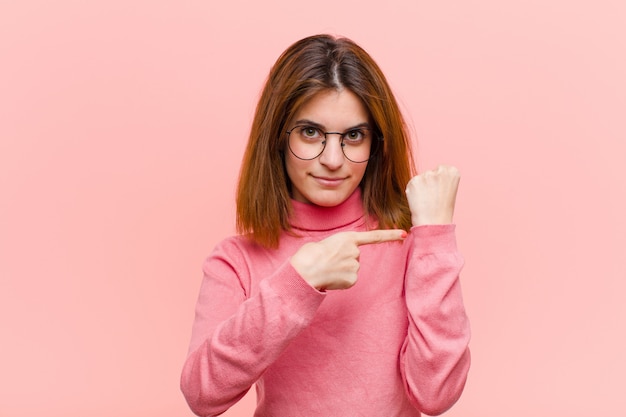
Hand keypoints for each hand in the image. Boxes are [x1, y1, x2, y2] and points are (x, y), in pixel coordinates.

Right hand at [290, 230, 406, 290]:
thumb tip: (339, 259)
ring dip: (341, 270)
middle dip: (344, 259)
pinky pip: (350, 280)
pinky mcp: (353, 279)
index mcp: (347, 238)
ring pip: (352, 268)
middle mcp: (355, 251)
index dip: (390, 235)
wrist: (305, 271)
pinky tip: (331, 278)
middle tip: (328, 261)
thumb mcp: (324, 243)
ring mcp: (355, 266)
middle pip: (355, 256)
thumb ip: (338, 247)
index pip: (374, 236)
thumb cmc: (309, 255)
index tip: (404, 233)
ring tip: (327, 269)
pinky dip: (341, 280)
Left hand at [405, 165, 459, 225]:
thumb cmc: (442, 210)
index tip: (440, 192)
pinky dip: (412, 192)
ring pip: (420, 178)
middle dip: (429, 183)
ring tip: (426, 201)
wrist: (433, 224)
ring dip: (420, 187)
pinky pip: (412, 184)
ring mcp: (427, 175)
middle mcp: (440, 171)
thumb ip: (442, 179)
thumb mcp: (449, 191)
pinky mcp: (414, 181)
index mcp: (453, 171)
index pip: (441, 169)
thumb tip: (429, 174)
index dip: (439, 182)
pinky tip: (418, 201)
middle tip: (432, 198)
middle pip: (430, 173)